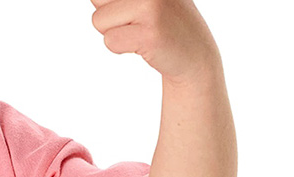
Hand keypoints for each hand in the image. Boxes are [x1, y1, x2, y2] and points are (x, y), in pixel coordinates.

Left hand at [88, 0, 220, 82]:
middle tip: (136, 22)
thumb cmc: (162, 24)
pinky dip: (120, 48)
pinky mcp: (149, 33)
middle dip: (109, 16)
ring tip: (141, 32)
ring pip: (98, 21)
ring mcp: (152, 6)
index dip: (110, 4)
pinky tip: (143, 44)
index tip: (130, 13)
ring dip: (115, 33)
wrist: (194, 54)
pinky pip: (109, 40)